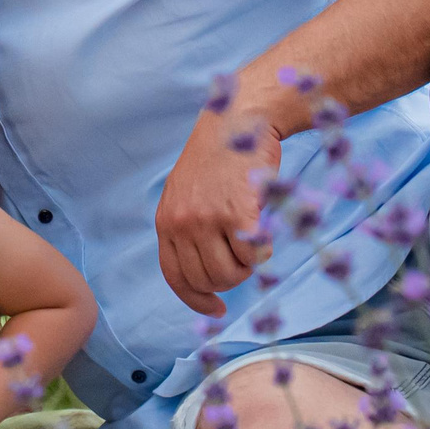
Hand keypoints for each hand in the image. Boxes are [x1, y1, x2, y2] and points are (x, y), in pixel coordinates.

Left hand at [156, 111, 281, 317]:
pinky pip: (254, 257)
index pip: (175, 277)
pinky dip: (264, 252)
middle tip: (244, 257)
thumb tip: (208, 276)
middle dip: (231, 279)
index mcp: (166, 221)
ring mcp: (208, 220)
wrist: (240, 119)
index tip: (216, 309)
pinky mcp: (238, 214)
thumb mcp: (188, 193)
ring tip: (252, 239)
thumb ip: (189, 230)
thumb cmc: (221, 158)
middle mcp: (182, 224)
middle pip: (208, 281)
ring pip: (232, 274)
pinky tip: (264, 230)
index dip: (197, 300)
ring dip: (248, 266)